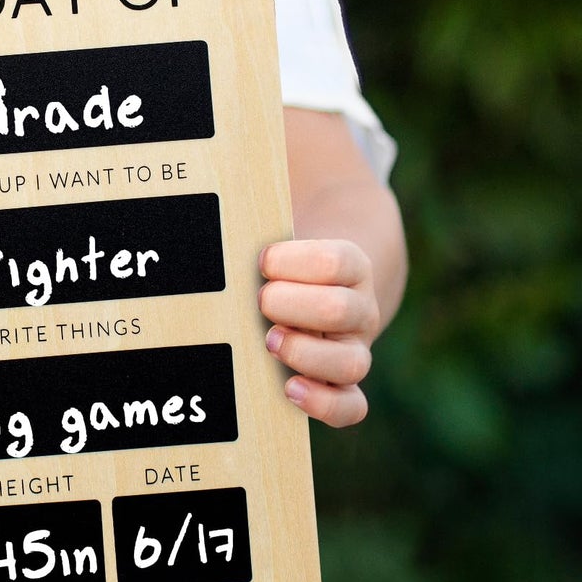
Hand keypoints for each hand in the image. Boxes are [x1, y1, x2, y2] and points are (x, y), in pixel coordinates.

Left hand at [258, 238, 378, 428]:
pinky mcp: (342, 384)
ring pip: (352, 362)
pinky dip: (325, 403)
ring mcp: (354, 349)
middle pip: (344, 310)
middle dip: (294, 305)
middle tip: (261, 299)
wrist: (326, 286)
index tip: (263, 260)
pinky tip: (290, 389)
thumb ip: (259, 220)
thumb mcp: (281, 234)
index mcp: (351, 265)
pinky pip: (352, 406)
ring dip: (306, 353)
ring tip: (269, 340)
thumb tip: (221, 175)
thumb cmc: (288, 259)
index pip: (338, 261)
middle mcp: (360, 309)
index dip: (297, 261)